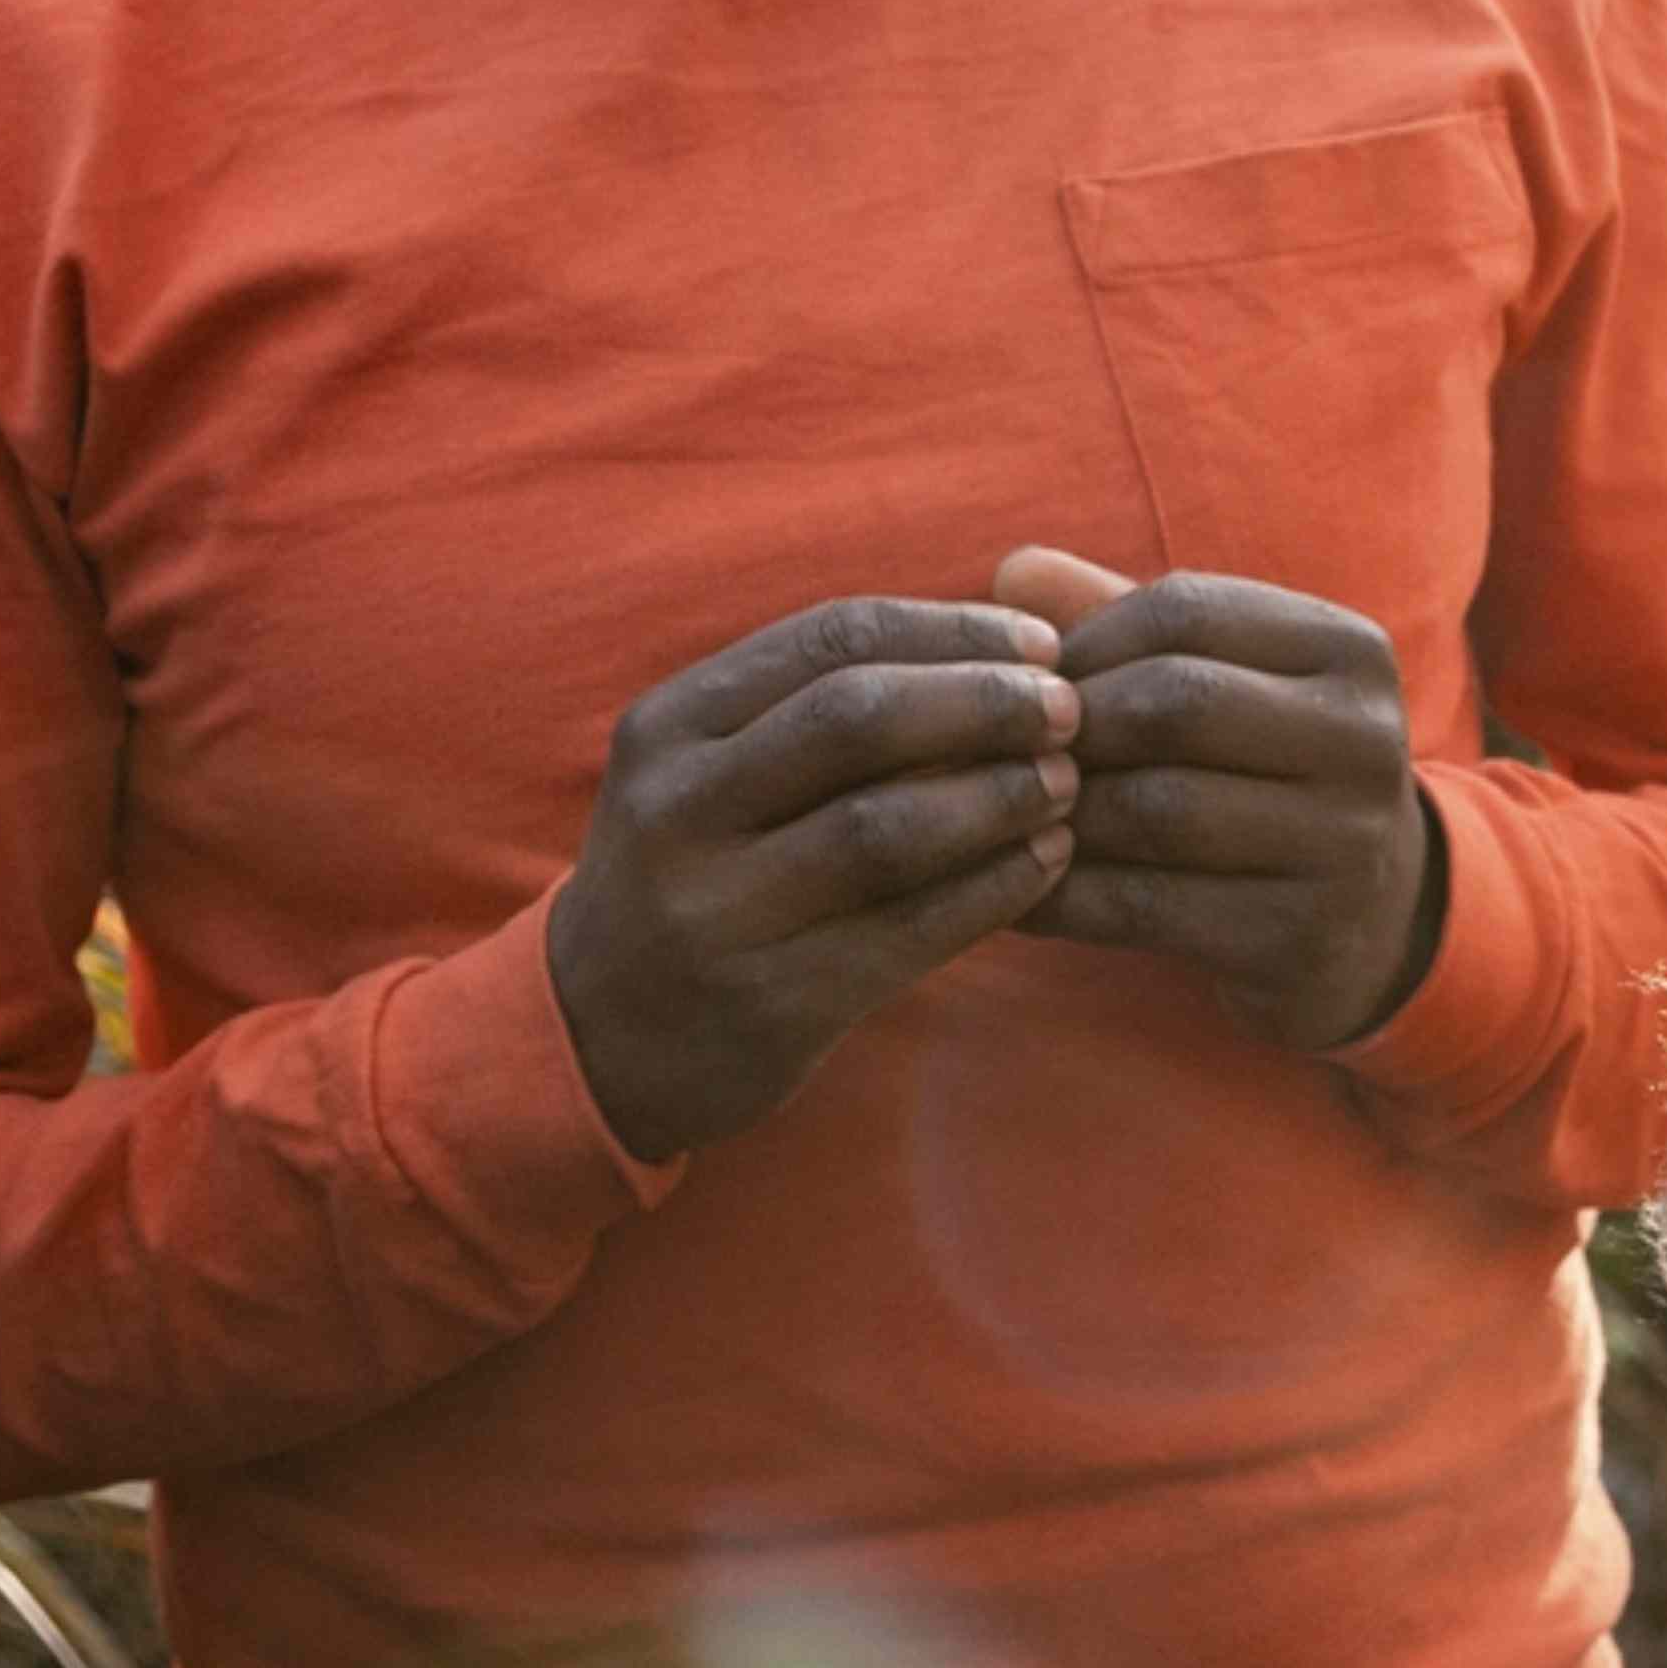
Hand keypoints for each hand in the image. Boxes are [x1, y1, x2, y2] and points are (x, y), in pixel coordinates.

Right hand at [545, 597, 1080, 1161]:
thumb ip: (822, 700)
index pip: (832, 637)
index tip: (1040, 641)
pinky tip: (1045, 865)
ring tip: (1067, 784)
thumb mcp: (712, 766)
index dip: (951, 630)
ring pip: (883, 828)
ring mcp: (716, 912)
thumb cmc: (699, 866)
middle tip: (1069, 710)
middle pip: (856, 719)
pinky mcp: (768, 1003)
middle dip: (982, 703)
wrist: (597, 1037)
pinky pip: (905, 932)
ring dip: (996, 796)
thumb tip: (999, 634)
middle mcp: (678, 809)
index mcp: (670, 723)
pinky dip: (990, 890)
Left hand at [993, 546, 1441, 1050]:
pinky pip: (1149, 906)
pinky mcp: (1304, 936)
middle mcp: (1366, 737)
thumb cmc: (1265, 773)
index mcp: (1350, 650)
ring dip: (1061, 814)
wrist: (1370, 921)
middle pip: (1176, 701)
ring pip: (1158, 808)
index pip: (1189, 609)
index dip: (1088, 638)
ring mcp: (1345, 841)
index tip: (1029, 680)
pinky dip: (1065, 897)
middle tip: (1007, 752)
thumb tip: (1011, 567)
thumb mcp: (1223, 681)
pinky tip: (1019, 896)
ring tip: (1004, 817)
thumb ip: (1124, 618)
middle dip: (1073, 726)